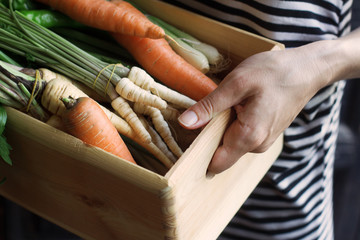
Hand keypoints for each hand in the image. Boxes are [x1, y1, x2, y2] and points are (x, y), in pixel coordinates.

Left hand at [178, 43, 332, 173]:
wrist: (307, 69)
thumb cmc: (273, 72)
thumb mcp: (237, 83)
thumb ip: (210, 106)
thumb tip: (185, 123)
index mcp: (249, 137)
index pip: (216, 163)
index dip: (198, 154)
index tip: (184, 141)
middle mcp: (257, 145)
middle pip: (222, 153)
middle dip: (208, 137)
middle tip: (201, 113)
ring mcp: (263, 141)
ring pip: (231, 144)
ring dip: (221, 129)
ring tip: (222, 106)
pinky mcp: (265, 134)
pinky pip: (241, 136)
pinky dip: (232, 125)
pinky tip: (235, 107)